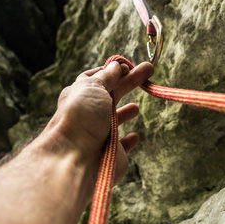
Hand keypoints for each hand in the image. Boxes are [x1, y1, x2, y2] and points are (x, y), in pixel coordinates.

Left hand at [33, 60, 153, 189]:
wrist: (75, 159)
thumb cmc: (82, 118)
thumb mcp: (93, 87)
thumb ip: (106, 76)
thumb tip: (115, 65)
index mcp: (81, 94)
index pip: (97, 77)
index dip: (113, 70)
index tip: (128, 65)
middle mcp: (90, 113)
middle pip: (113, 93)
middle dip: (130, 81)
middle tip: (149, 69)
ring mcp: (101, 133)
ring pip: (114, 120)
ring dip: (125, 113)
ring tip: (136, 108)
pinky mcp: (112, 153)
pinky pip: (122, 144)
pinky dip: (129, 140)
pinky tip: (135, 136)